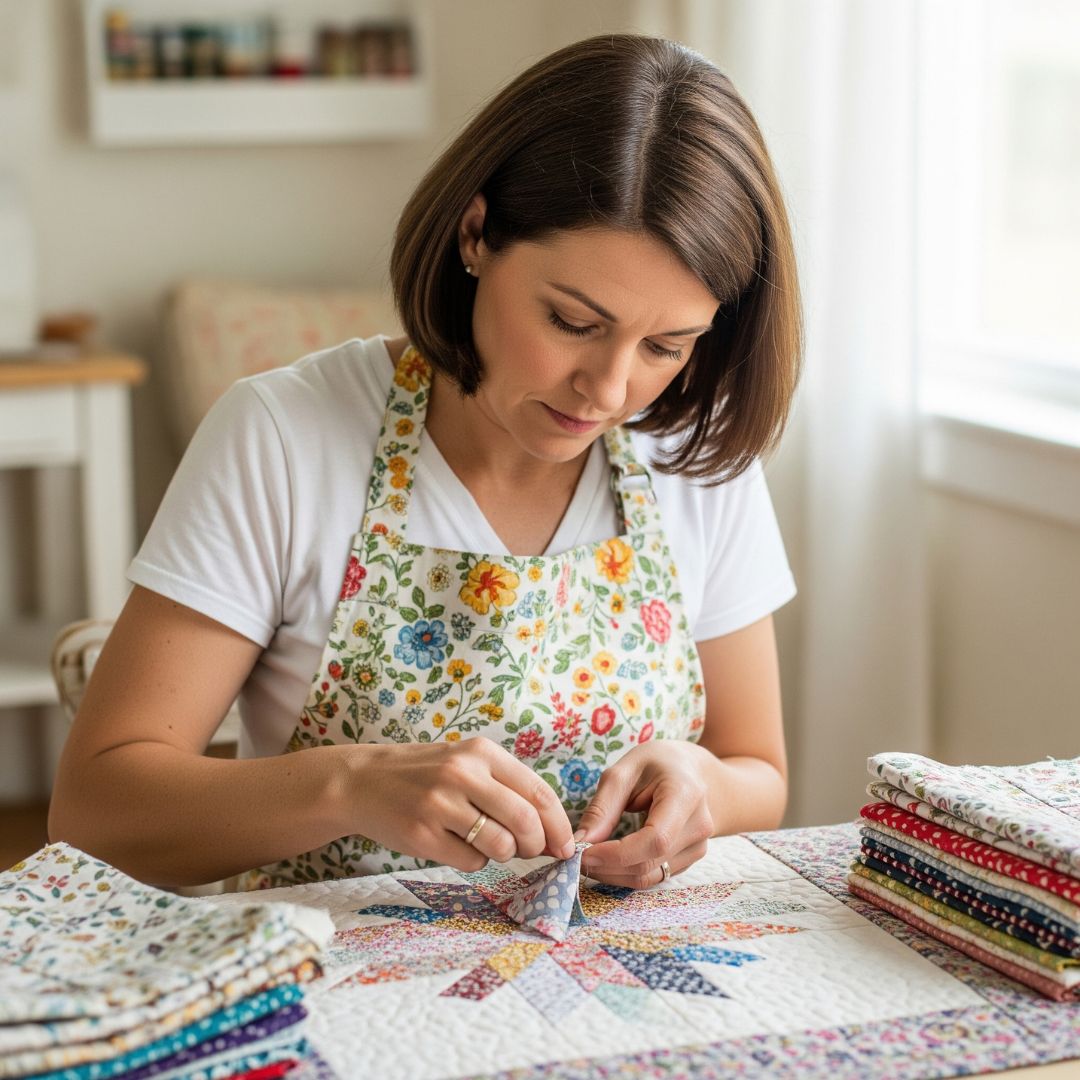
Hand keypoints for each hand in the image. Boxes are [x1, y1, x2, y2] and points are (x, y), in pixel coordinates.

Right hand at [347, 736, 575, 870]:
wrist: (362, 781)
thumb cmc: (426, 775)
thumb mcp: (468, 763)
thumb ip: (508, 789)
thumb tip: (553, 835)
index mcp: (481, 752)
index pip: (538, 792)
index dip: (558, 825)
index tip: (565, 845)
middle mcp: (462, 773)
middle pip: (525, 821)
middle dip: (536, 845)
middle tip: (529, 851)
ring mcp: (440, 804)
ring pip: (501, 845)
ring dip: (504, 853)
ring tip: (485, 842)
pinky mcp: (422, 834)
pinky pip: (471, 861)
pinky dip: (474, 860)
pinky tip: (455, 845)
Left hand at [575, 741, 715, 887]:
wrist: (690, 769)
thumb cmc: (656, 763)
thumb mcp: (624, 771)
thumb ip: (603, 807)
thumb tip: (581, 841)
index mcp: (685, 795)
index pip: (655, 839)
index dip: (617, 854)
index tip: (583, 852)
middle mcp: (698, 826)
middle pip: (649, 863)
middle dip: (607, 866)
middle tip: (576, 856)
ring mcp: (698, 846)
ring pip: (650, 877)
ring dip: (614, 874)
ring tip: (590, 857)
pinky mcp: (691, 859)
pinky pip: (655, 876)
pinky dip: (627, 873)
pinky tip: (610, 859)